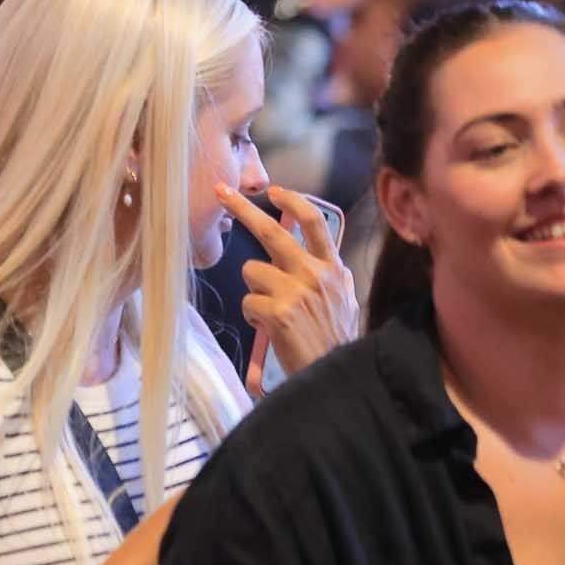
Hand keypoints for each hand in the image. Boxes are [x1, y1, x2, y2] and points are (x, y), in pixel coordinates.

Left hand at [221, 186, 357, 395]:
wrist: (337, 373)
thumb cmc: (334, 340)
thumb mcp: (343, 299)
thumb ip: (328, 275)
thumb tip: (311, 253)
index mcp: (332, 269)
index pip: (314, 223)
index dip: (292, 203)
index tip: (273, 191)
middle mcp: (316, 274)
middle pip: (272, 232)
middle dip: (242, 208)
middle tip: (222, 192)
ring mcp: (297, 291)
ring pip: (251, 271)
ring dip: (254, 290)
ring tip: (273, 313)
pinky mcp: (279, 312)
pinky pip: (248, 302)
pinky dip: (254, 316)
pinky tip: (271, 329)